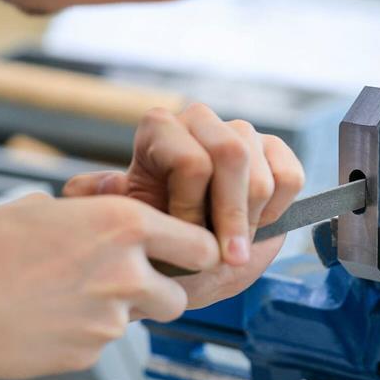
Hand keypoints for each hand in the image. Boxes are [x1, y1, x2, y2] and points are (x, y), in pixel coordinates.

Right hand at [0, 193, 220, 378]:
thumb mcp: (48, 209)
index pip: (201, 244)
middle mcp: (128, 274)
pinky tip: (46, 319)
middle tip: (131, 282)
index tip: (188, 254)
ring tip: (73, 296)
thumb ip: (95, 217)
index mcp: (125, 225)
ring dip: (122, 312)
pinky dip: (84, 334)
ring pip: (139, 320)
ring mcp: (110, 321)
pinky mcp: (89, 355)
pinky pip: (101, 343)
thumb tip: (109, 217)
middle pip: (181, 295)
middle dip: (164, 291)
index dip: (197, 251)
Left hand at [63, 104, 304, 308]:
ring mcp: (239, 134)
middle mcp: (199, 122)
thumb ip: (96, 206)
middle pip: (232, 154)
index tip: (185, 241)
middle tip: (226, 258)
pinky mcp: (273, 152)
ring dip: (251, 220)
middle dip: (231, 216)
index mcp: (158, 131)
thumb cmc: (153, 240)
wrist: (190, 257)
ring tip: (232, 247)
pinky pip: (290, 176)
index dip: (191, 208)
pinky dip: (278, 209)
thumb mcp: (120, 228)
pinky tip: (256, 226)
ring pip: (260, 171)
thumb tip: (90, 187)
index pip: (191, 160)